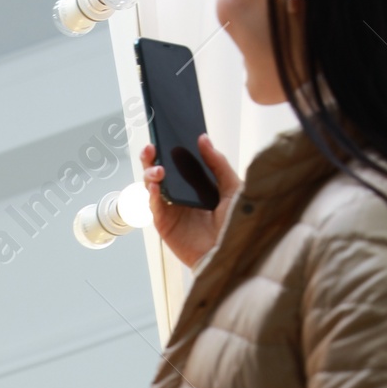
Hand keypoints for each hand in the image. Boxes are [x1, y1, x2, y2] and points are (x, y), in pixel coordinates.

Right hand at [140, 136, 240, 269]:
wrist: (233, 252)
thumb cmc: (235, 223)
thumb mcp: (232, 188)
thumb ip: (217, 163)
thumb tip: (203, 138)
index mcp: (194, 184)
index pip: (176, 162)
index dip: (168, 148)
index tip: (165, 135)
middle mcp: (180, 195)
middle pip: (159, 171)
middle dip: (151, 158)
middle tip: (151, 148)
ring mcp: (171, 209)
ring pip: (152, 186)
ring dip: (150, 174)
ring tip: (158, 170)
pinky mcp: (165, 224)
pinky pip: (154, 207)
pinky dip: (152, 195)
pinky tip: (156, 186)